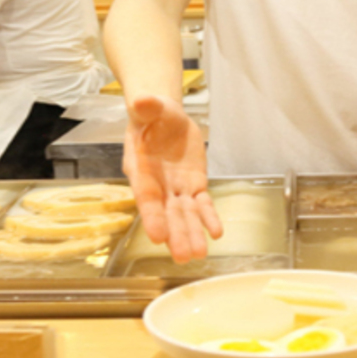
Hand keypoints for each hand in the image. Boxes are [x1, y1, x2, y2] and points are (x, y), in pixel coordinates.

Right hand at [122, 95, 222, 262]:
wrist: (164, 116)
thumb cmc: (150, 113)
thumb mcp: (148, 107)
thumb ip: (145, 107)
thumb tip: (140, 101)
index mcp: (140, 168)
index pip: (146, 197)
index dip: (152, 216)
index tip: (157, 236)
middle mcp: (157, 184)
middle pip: (167, 213)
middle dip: (176, 234)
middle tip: (184, 257)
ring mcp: (175, 187)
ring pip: (184, 214)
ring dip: (192, 233)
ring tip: (199, 254)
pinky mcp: (193, 185)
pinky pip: (202, 204)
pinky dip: (208, 218)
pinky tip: (216, 233)